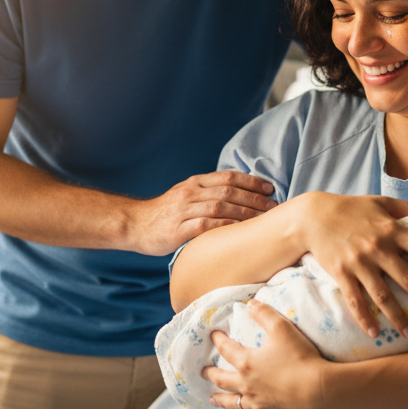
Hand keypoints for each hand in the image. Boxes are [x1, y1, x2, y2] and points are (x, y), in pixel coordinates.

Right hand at [128, 171, 275, 255]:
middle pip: (228, 191)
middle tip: (273, 206)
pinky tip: (240, 232)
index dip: (250, 181)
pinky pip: (206, 225)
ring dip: (245, 212)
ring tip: (263, 219)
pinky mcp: (178, 229)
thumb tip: (238, 198)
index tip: (269, 188)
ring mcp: (184, 210)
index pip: (227, 176)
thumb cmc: (164, 214)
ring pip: (220, 206)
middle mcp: (191, 192)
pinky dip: (226, 227)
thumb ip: (207, 195)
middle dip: (254, 198)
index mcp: (194, 183)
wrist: (134, 224)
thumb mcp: (185, 196)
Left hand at [203, 299, 327, 408]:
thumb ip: (264, 314)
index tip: (213, 335)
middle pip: (222, 379)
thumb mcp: (282, 328)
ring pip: (232, 402)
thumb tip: (250, 304)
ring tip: (212, 399)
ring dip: (220, 399)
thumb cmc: (299, 357)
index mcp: (247, 362)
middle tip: (202, 372)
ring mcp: (258, 402)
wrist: (318, 389)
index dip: (218, 340)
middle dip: (210, 374)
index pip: (226, 349)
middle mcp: (247, 384)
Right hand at [292, 192, 407, 338]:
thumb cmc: (351, 208)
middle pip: (407, 277)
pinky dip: (364, 318)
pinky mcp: (341, 273)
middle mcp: (378, 247)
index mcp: (391, 229)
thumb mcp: (381, 203)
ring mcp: (358, 262)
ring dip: (399, 316)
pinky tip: (375, 333)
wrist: (313, 216)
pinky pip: (355, 300)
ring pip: (382, 295)